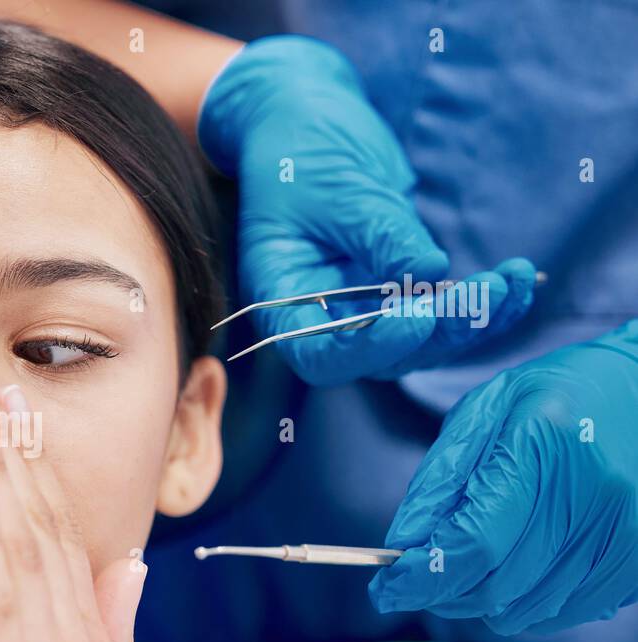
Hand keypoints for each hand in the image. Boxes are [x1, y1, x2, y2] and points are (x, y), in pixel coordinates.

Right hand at [199, 36, 536, 385]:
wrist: (308, 119)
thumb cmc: (301, 150)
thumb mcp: (339, 189)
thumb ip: (382, 236)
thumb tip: (432, 274)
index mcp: (284, 299)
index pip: (322, 354)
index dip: (371, 348)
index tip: (420, 316)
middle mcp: (323, 316)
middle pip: (383, 356)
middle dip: (441, 330)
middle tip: (488, 291)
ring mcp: (364, 306)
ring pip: (423, 341)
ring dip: (475, 318)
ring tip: (516, 280)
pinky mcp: (400, 287)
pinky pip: (442, 310)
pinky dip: (482, 302)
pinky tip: (521, 282)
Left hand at [370, 320, 637, 633]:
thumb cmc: (559, 395)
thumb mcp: (484, 410)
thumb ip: (439, 479)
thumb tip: (403, 544)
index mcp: (544, 445)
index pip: (473, 543)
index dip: (422, 578)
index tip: (389, 587)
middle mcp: (593, 493)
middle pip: (498, 585)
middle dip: (446, 589)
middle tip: (425, 572)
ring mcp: (626, 530)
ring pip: (528, 608)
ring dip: (486, 598)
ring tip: (480, 556)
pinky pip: (566, 612)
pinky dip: (529, 600)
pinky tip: (524, 562)